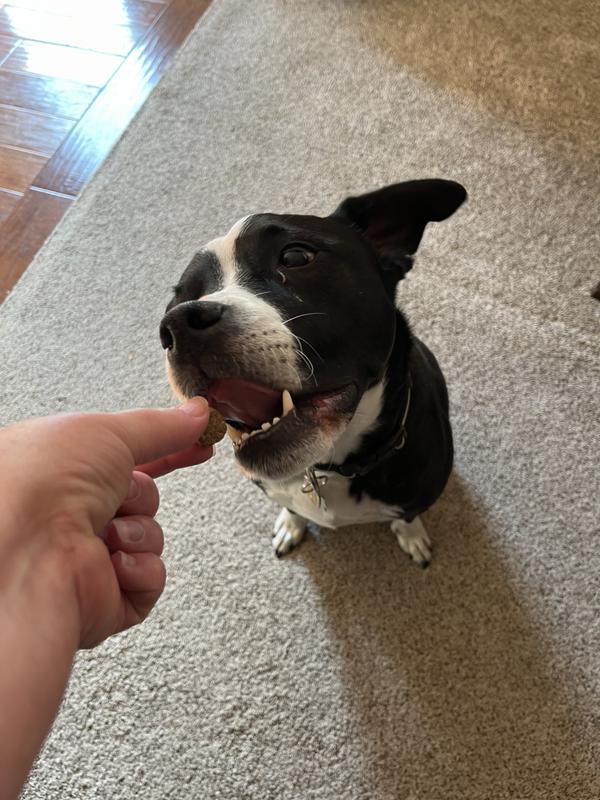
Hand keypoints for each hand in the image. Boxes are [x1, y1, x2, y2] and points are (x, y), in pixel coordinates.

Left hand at [0, 398, 211, 648]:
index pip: (126, 458)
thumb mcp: (106, 432)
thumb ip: (160, 426)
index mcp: (60, 473)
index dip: (167, 451)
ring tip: (109, 534)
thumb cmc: (41, 485)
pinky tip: (116, 564)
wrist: (30, 551)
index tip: (201, 444)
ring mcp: (84, 558)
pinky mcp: (102, 598)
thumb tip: (197, 416)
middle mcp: (67, 515)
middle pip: (142, 497)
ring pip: (149, 537)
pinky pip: (150, 580)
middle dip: (140, 495)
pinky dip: (141, 570)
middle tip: (117, 495)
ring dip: (139, 532)